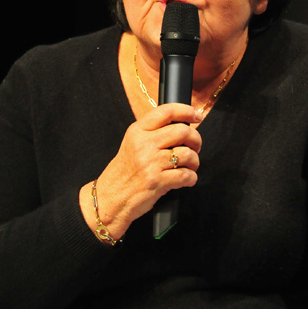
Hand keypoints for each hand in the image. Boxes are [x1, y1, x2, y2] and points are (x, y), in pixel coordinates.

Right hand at [79, 103, 201, 240]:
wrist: (111, 197)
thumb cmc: (125, 172)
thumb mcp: (132, 144)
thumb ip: (152, 133)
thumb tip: (182, 127)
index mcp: (137, 131)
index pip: (166, 111)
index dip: (186, 111)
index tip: (196, 116)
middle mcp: (144, 144)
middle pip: (182, 131)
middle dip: (196, 139)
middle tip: (195, 147)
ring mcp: (150, 163)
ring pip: (187, 154)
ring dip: (194, 161)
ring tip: (190, 166)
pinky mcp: (157, 181)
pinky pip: (186, 175)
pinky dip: (191, 177)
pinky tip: (187, 179)